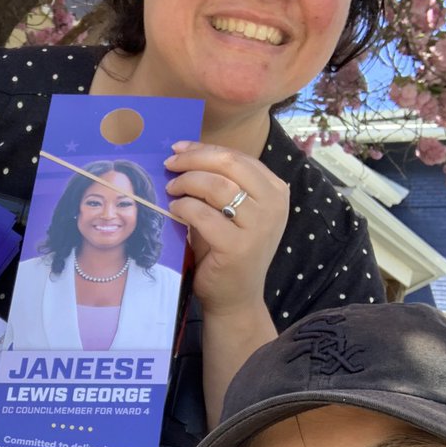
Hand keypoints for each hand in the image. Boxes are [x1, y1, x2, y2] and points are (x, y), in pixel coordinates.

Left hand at [164, 140, 289, 317]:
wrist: (235, 297)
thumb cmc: (228, 251)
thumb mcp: (230, 211)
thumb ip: (218, 184)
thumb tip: (183, 154)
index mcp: (275, 190)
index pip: (238, 157)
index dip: (204, 149)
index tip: (178, 149)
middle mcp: (274, 204)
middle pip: (228, 164)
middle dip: (193, 159)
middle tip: (169, 164)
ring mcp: (259, 225)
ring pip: (215, 186)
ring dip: (186, 182)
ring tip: (171, 189)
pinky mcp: (239, 246)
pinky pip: (203, 214)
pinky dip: (184, 208)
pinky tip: (174, 210)